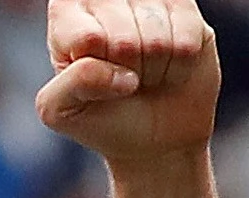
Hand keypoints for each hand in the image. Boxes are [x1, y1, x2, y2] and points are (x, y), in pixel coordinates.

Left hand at [39, 0, 217, 165]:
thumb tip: (116, 72)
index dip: (96, 68)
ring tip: (143, 72)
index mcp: (65, 17)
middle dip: (125, 72)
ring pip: (157, 37)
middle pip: (123, 39)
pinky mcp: (185, 8)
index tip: (90, 76)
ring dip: (153, 68)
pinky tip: (168, 65)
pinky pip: (188, 36)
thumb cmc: (98, 116)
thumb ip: (70, 85)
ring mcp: (148, 0)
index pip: (86, 38)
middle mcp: (105, 0)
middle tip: (122, 78)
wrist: (151, 132)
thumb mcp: (60, 110)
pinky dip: (180, 63)